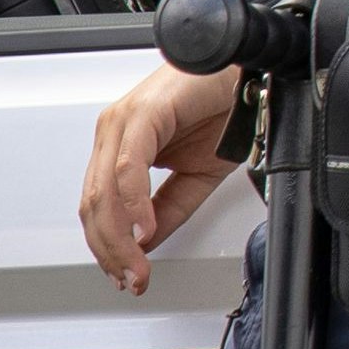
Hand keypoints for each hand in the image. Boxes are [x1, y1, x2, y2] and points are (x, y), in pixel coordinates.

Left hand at [80, 64, 242, 293]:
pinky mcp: (143, 114)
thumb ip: (170, 206)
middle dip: (110, 250)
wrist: (253, 70)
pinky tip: (145, 226)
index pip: (100, 208)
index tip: (127, 275)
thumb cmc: (226, 106)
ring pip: (104, 191)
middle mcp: (114, 132)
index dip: (109, 247)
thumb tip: (146, 241)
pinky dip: (134, 202)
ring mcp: (124, 122)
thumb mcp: (198, 173)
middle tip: (131, 278)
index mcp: (121, 145)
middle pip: (95, 205)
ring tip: (136, 262)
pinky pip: (129, 167)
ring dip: (118, 236)